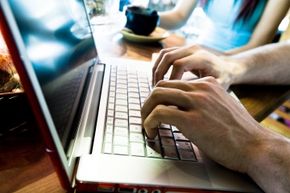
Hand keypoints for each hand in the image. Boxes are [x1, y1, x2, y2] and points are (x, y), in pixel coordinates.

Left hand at [141, 77, 266, 172]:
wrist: (255, 146)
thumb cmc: (237, 131)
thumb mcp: (219, 107)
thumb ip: (202, 103)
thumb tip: (182, 111)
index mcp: (207, 83)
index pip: (174, 83)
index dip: (161, 97)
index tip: (156, 109)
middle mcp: (201, 88)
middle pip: (161, 86)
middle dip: (149, 101)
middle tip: (146, 116)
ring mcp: (196, 102)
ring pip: (157, 95)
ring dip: (146, 111)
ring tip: (146, 125)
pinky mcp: (192, 119)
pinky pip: (159, 114)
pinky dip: (149, 122)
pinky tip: (151, 132)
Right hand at [152, 45, 240, 88]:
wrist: (228, 67)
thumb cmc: (224, 79)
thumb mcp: (219, 86)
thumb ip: (204, 90)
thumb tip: (184, 99)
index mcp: (202, 57)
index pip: (179, 64)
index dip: (171, 79)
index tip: (169, 94)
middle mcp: (193, 49)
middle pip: (168, 57)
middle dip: (160, 74)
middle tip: (156, 90)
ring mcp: (186, 47)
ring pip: (163, 54)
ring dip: (156, 69)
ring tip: (155, 86)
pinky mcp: (181, 49)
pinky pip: (164, 54)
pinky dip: (158, 66)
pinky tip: (158, 80)